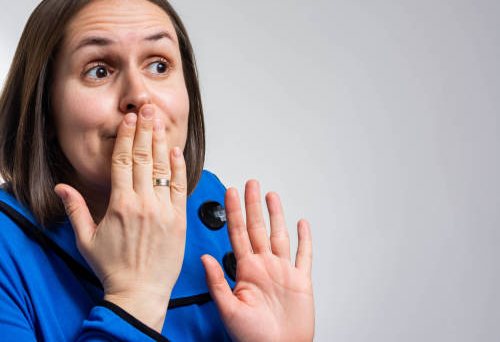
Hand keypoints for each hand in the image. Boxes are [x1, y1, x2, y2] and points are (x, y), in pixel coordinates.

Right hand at [54, 104, 187, 331]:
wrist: (139, 293)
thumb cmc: (113, 268)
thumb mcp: (86, 239)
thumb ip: (75, 209)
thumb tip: (60, 187)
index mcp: (120, 205)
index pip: (122, 161)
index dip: (125, 137)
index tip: (127, 119)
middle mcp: (143, 204)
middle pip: (144, 157)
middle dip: (144, 129)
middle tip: (145, 108)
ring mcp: (163, 211)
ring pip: (163, 168)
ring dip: (161, 142)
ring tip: (159, 121)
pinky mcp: (178, 220)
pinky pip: (181, 188)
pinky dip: (179, 168)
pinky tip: (176, 151)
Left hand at [201, 180, 313, 341]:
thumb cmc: (252, 337)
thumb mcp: (228, 309)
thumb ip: (217, 282)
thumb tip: (204, 257)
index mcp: (245, 270)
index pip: (237, 233)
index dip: (233, 211)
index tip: (230, 191)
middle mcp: (263, 267)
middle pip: (258, 228)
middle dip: (253, 205)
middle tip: (251, 183)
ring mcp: (282, 272)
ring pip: (279, 235)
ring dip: (276, 215)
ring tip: (271, 195)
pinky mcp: (300, 281)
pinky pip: (304, 255)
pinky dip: (305, 239)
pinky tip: (302, 224)